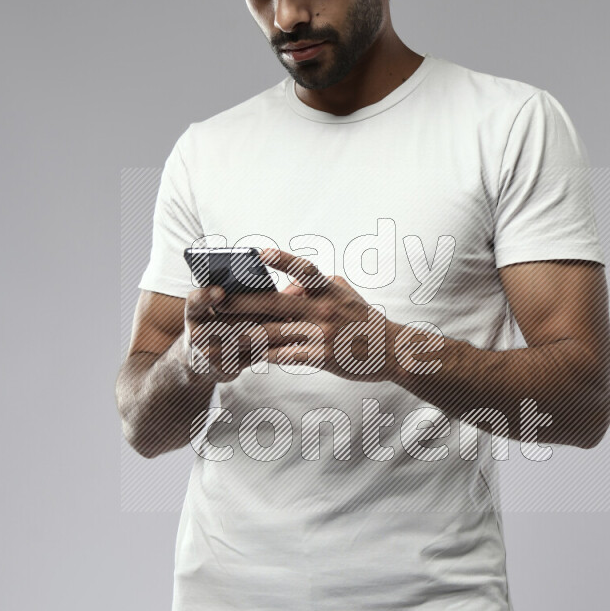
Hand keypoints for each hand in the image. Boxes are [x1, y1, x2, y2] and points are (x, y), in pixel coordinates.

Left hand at [204, 247, 401, 382]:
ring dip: (245, 334)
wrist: (392, 351)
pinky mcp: (322, 357)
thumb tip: (287, 286)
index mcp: (328, 290)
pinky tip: (248, 358)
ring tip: (221, 334)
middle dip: (243, 302)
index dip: (281, 260)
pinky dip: (266, 357)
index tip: (258, 252)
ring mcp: (322, 334)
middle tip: (217, 301)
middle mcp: (323, 309)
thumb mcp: (344, 295)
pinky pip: (286, 356)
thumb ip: (316, 287)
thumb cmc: (364, 320)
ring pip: (274, 333)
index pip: (304, 269)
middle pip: (275, 303)